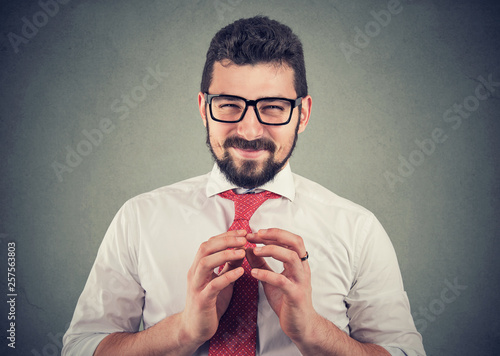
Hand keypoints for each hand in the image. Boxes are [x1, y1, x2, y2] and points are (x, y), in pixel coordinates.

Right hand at [181, 230, 247, 344]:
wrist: (194, 328)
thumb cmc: (209, 303)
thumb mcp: (220, 280)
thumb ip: (228, 266)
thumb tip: (241, 250)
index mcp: (198, 267)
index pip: (209, 243)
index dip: (225, 236)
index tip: (242, 232)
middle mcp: (195, 273)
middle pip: (205, 248)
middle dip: (225, 241)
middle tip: (244, 238)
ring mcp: (196, 286)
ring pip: (205, 263)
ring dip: (225, 255)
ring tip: (242, 252)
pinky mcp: (202, 300)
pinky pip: (213, 286)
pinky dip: (227, 277)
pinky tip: (241, 272)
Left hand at [246, 228, 315, 341]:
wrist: (300, 326)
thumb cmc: (286, 300)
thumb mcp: (272, 279)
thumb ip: (261, 264)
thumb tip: (247, 249)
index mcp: (299, 263)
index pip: (290, 239)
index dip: (273, 233)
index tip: (254, 233)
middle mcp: (302, 269)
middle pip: (295, 242)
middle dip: (275, 235)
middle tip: (256, 235)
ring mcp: (300, 281)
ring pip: (291, 257)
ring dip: (271, 251)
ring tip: (254, 251)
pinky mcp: (295, 295)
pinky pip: (282, 281)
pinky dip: (267, 274)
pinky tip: (253, 273)